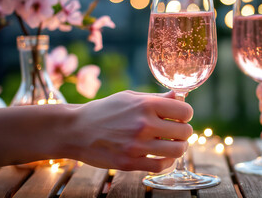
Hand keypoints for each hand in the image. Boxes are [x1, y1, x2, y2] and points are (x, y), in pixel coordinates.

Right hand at [63, 91, 193, 171]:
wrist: (76, 129)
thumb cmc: (105, 110)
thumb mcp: (130, 97)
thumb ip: (157, 98)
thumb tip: (180, 96)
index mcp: (146, 105)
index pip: (185, 111)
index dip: (185, 114)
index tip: (179, 116)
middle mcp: (144, 124)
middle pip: (185, 132)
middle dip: (184, 131)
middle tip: (176, 131)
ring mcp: (137, 145)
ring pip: (178, 150)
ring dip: (178, 147)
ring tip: (171, 144)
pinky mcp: (130, 163)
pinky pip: (161, 166)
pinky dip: (167, 162)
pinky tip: (162, 156)